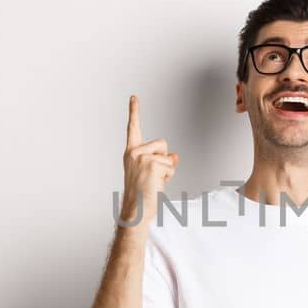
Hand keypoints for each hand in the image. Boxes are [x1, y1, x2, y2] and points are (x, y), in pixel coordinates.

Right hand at [119, 95, 178, 228]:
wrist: (136, 210)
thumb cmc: (142, 195)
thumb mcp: (152, 174)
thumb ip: (161, 161)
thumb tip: (175, 156)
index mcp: (131, 153)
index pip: (133, 129)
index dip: (134, 112)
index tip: (134, 97)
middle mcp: (134, 153)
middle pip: (162, 143)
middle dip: (165, 158)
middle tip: (153, 176)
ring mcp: (141, 158)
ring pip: (168, 156)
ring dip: (167, 170)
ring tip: (154, 182)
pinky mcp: (151, 164)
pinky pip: (170, 165)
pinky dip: (168, 176)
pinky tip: (156, 184)